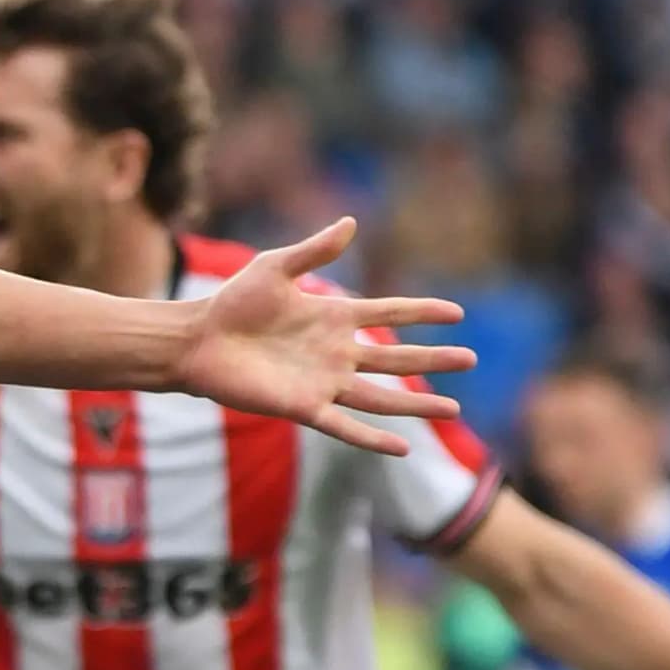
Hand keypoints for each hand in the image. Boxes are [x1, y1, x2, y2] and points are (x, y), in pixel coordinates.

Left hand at [168, 219, 473, 457]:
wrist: (197, 339)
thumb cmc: (233, 301)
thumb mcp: (275, 267)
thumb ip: (314, 248)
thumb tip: (352, 223)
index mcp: (335, 316)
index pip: (391, 313)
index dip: (422, 312)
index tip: (458, 313)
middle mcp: (337, 352)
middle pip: (398, 358)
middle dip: (434, 358)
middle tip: (472, 359)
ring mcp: (323, 382)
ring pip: (382, 396)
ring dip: (417, 404)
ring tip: (454, 409)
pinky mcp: (302, 406)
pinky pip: (344, 425)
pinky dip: (372, 438)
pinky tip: (402, 446)